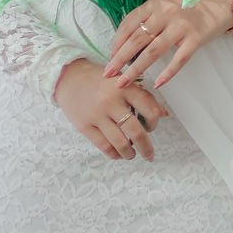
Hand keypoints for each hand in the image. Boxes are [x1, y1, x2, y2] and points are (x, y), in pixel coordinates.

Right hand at [54, 58, 168, 161]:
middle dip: (146, 147)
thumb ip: (143, 96)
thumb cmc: (100, 79)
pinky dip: (114, 153)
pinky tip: (118, 153)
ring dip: (130, 153)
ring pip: (120, 142)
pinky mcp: (85, 125)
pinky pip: (104, 146)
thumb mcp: (122, 81)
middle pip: (136, 130)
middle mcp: (112, 101)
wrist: (69, 77)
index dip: (154, 122)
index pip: (149, 109)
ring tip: (132, 155)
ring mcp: (97, 114)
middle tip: (149, 154)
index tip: (152, 127)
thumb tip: (164, 114)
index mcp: (124, 86)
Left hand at [103, 0, 232, 89]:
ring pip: (154, 51)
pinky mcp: (196, 38)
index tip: (110, 57)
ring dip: (136, 69)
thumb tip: (123, 44)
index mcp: (154, 3)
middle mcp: (166, 12)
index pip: (129, 23)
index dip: (117, 41)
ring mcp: (181, 25)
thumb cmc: (185, 10)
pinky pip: (179, 59)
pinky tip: (157, 83)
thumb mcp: (163, 7)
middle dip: (120, 58)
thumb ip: (146, 20)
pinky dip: (167, 73)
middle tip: (108, 74)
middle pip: (138, 39)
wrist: (216, 6)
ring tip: (124, 82)